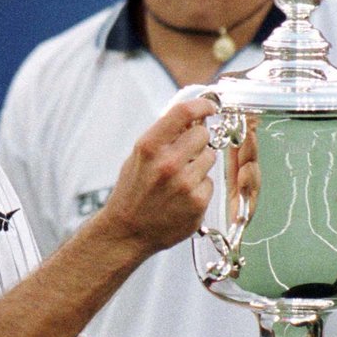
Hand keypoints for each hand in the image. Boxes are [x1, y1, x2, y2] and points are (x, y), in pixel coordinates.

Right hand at [99, 98, 216, 255]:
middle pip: (202, 134)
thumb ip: (163, 135)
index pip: (184, 112)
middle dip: (197, 140)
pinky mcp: (197, 202)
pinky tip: (183, 196)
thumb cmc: (132, 192)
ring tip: (181, 179)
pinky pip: (210, 182)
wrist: (126, 231)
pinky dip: (200, 187)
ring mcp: (185, 183)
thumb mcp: (138, 156)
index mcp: (149, 146)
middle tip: (186, 153)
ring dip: (199, 164)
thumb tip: (191, 116)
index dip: (201, 105)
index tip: (209, 107)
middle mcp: (168, 163)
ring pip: (209, 158)